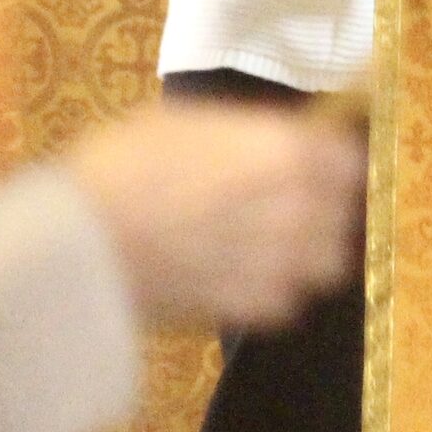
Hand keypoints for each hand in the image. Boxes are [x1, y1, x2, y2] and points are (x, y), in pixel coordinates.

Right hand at [67, 101, 365, 329]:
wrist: (82, 244)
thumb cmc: (126, 164)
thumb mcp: (187, 120)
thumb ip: (247, 133)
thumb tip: (277, 138)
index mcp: (285, 153)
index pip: (349, 161)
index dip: (332, 160)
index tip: (315, 160)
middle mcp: (296, 210)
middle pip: (343, 215)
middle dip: (324, 206)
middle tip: (289, 200)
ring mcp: (277, 266)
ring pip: (326, 263)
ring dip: (308, 250)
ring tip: (270, 241)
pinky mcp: (250, 311)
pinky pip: (288, 300)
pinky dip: (275, 287)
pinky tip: (241, 272)